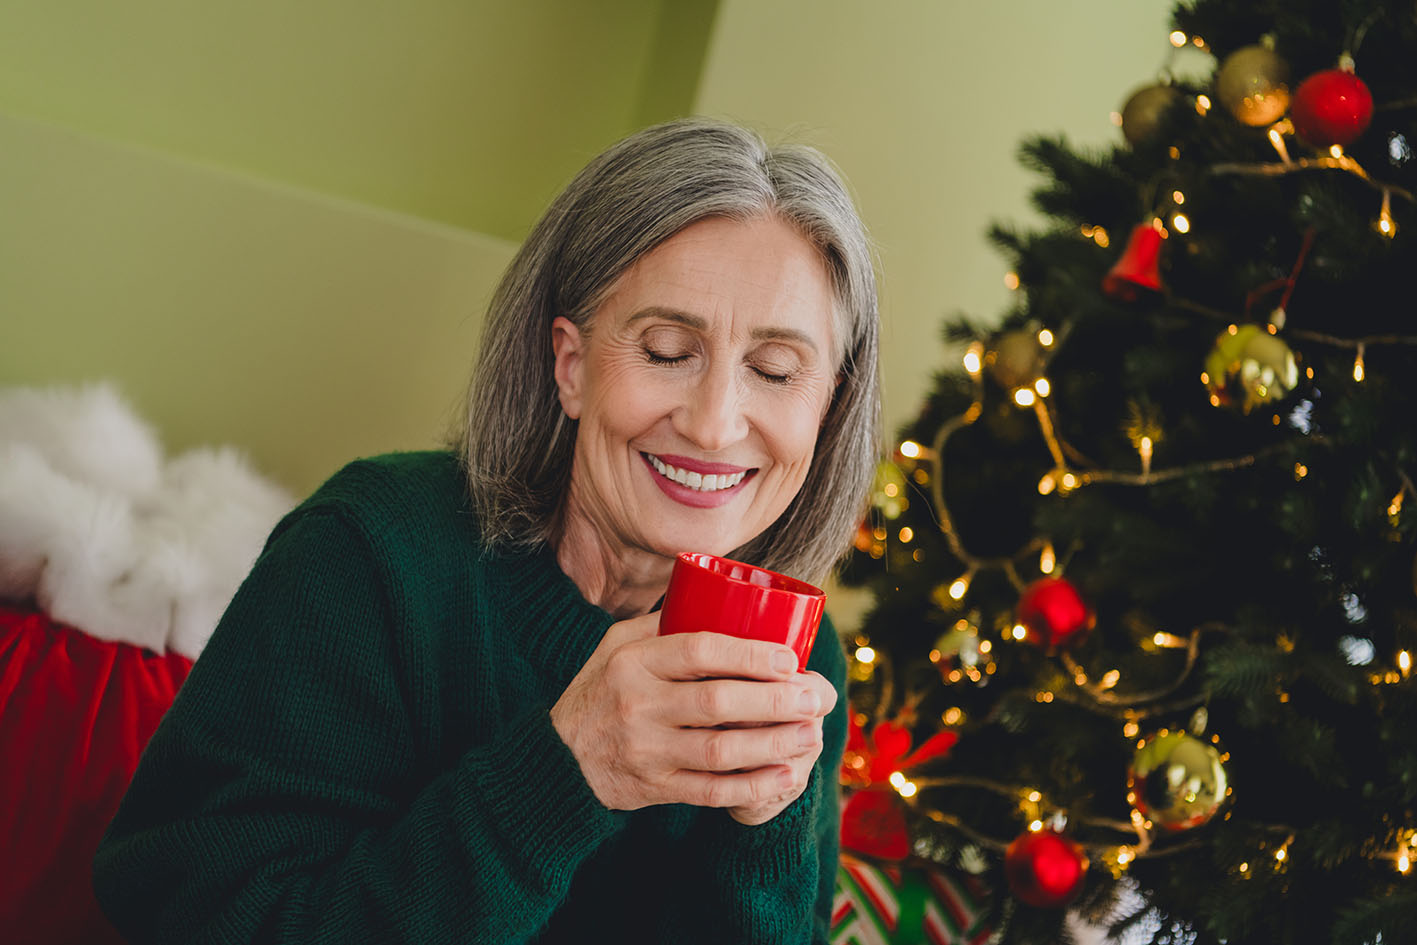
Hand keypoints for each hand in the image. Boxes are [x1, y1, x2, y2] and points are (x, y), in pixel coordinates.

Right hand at [550, 614, 835, 821]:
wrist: (557, 759)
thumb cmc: (599, 690)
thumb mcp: (614, 645)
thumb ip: (662, 624)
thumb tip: (720, 599)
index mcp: (633, 661)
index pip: (698, 650)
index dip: (749, 654)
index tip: (790, 658)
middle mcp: (639, 704)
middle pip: (718, 702)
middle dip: (776, 700)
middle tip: (816, 697)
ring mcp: (646, 750)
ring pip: (720, 750)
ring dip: (773, 744)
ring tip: (811, 734)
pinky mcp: (654, 787)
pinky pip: (711, 791)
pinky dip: (752, 786)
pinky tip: (785, 774)